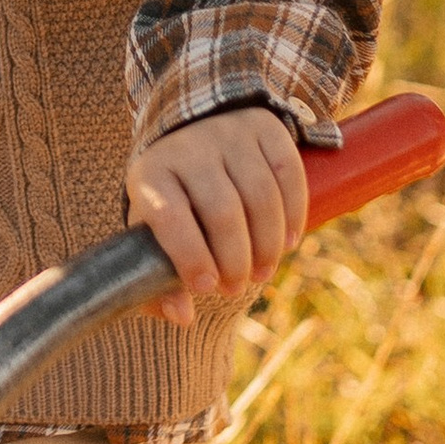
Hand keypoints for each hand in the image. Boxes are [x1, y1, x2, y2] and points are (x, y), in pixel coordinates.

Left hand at [124, 106, 306, 325]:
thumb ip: (157, 280)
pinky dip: (293, 214)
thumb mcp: (152, 230)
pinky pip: (288, 172)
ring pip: (261, 195)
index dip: (191, 256)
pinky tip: (287, 243)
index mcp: (151, 174)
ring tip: (261, 272)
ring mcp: (229, 133)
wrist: (191, 127)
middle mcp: (188, 146)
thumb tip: (182, 316)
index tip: (207, 288)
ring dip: (267, 244)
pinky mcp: (265, 126)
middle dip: (235, 260)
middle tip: (236, 287)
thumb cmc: (171, 198)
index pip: (170, 216)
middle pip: (223, 211)